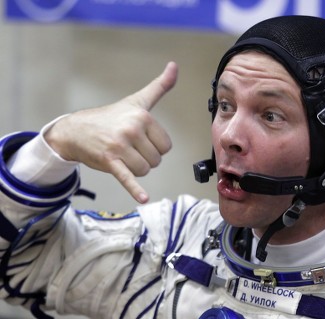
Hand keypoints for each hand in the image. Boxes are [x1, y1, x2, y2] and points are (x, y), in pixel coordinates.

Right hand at [45, 61, 177, 203]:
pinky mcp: (110, 162)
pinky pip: (127, 178)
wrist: (76, 129)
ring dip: (137, 168)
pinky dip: (135, 190)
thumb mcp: (138, 100)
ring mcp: (120, 146)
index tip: (141, 139)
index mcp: (143, 117)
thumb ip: (160, 86)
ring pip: (145, 170)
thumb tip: (175, 66)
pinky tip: (143, 199)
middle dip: (145, 158)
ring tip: (123, 155)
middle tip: (129, 147)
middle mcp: (132, 130)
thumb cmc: (112, 115)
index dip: (155, 146)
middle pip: (157, 160)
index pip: (166, 146)